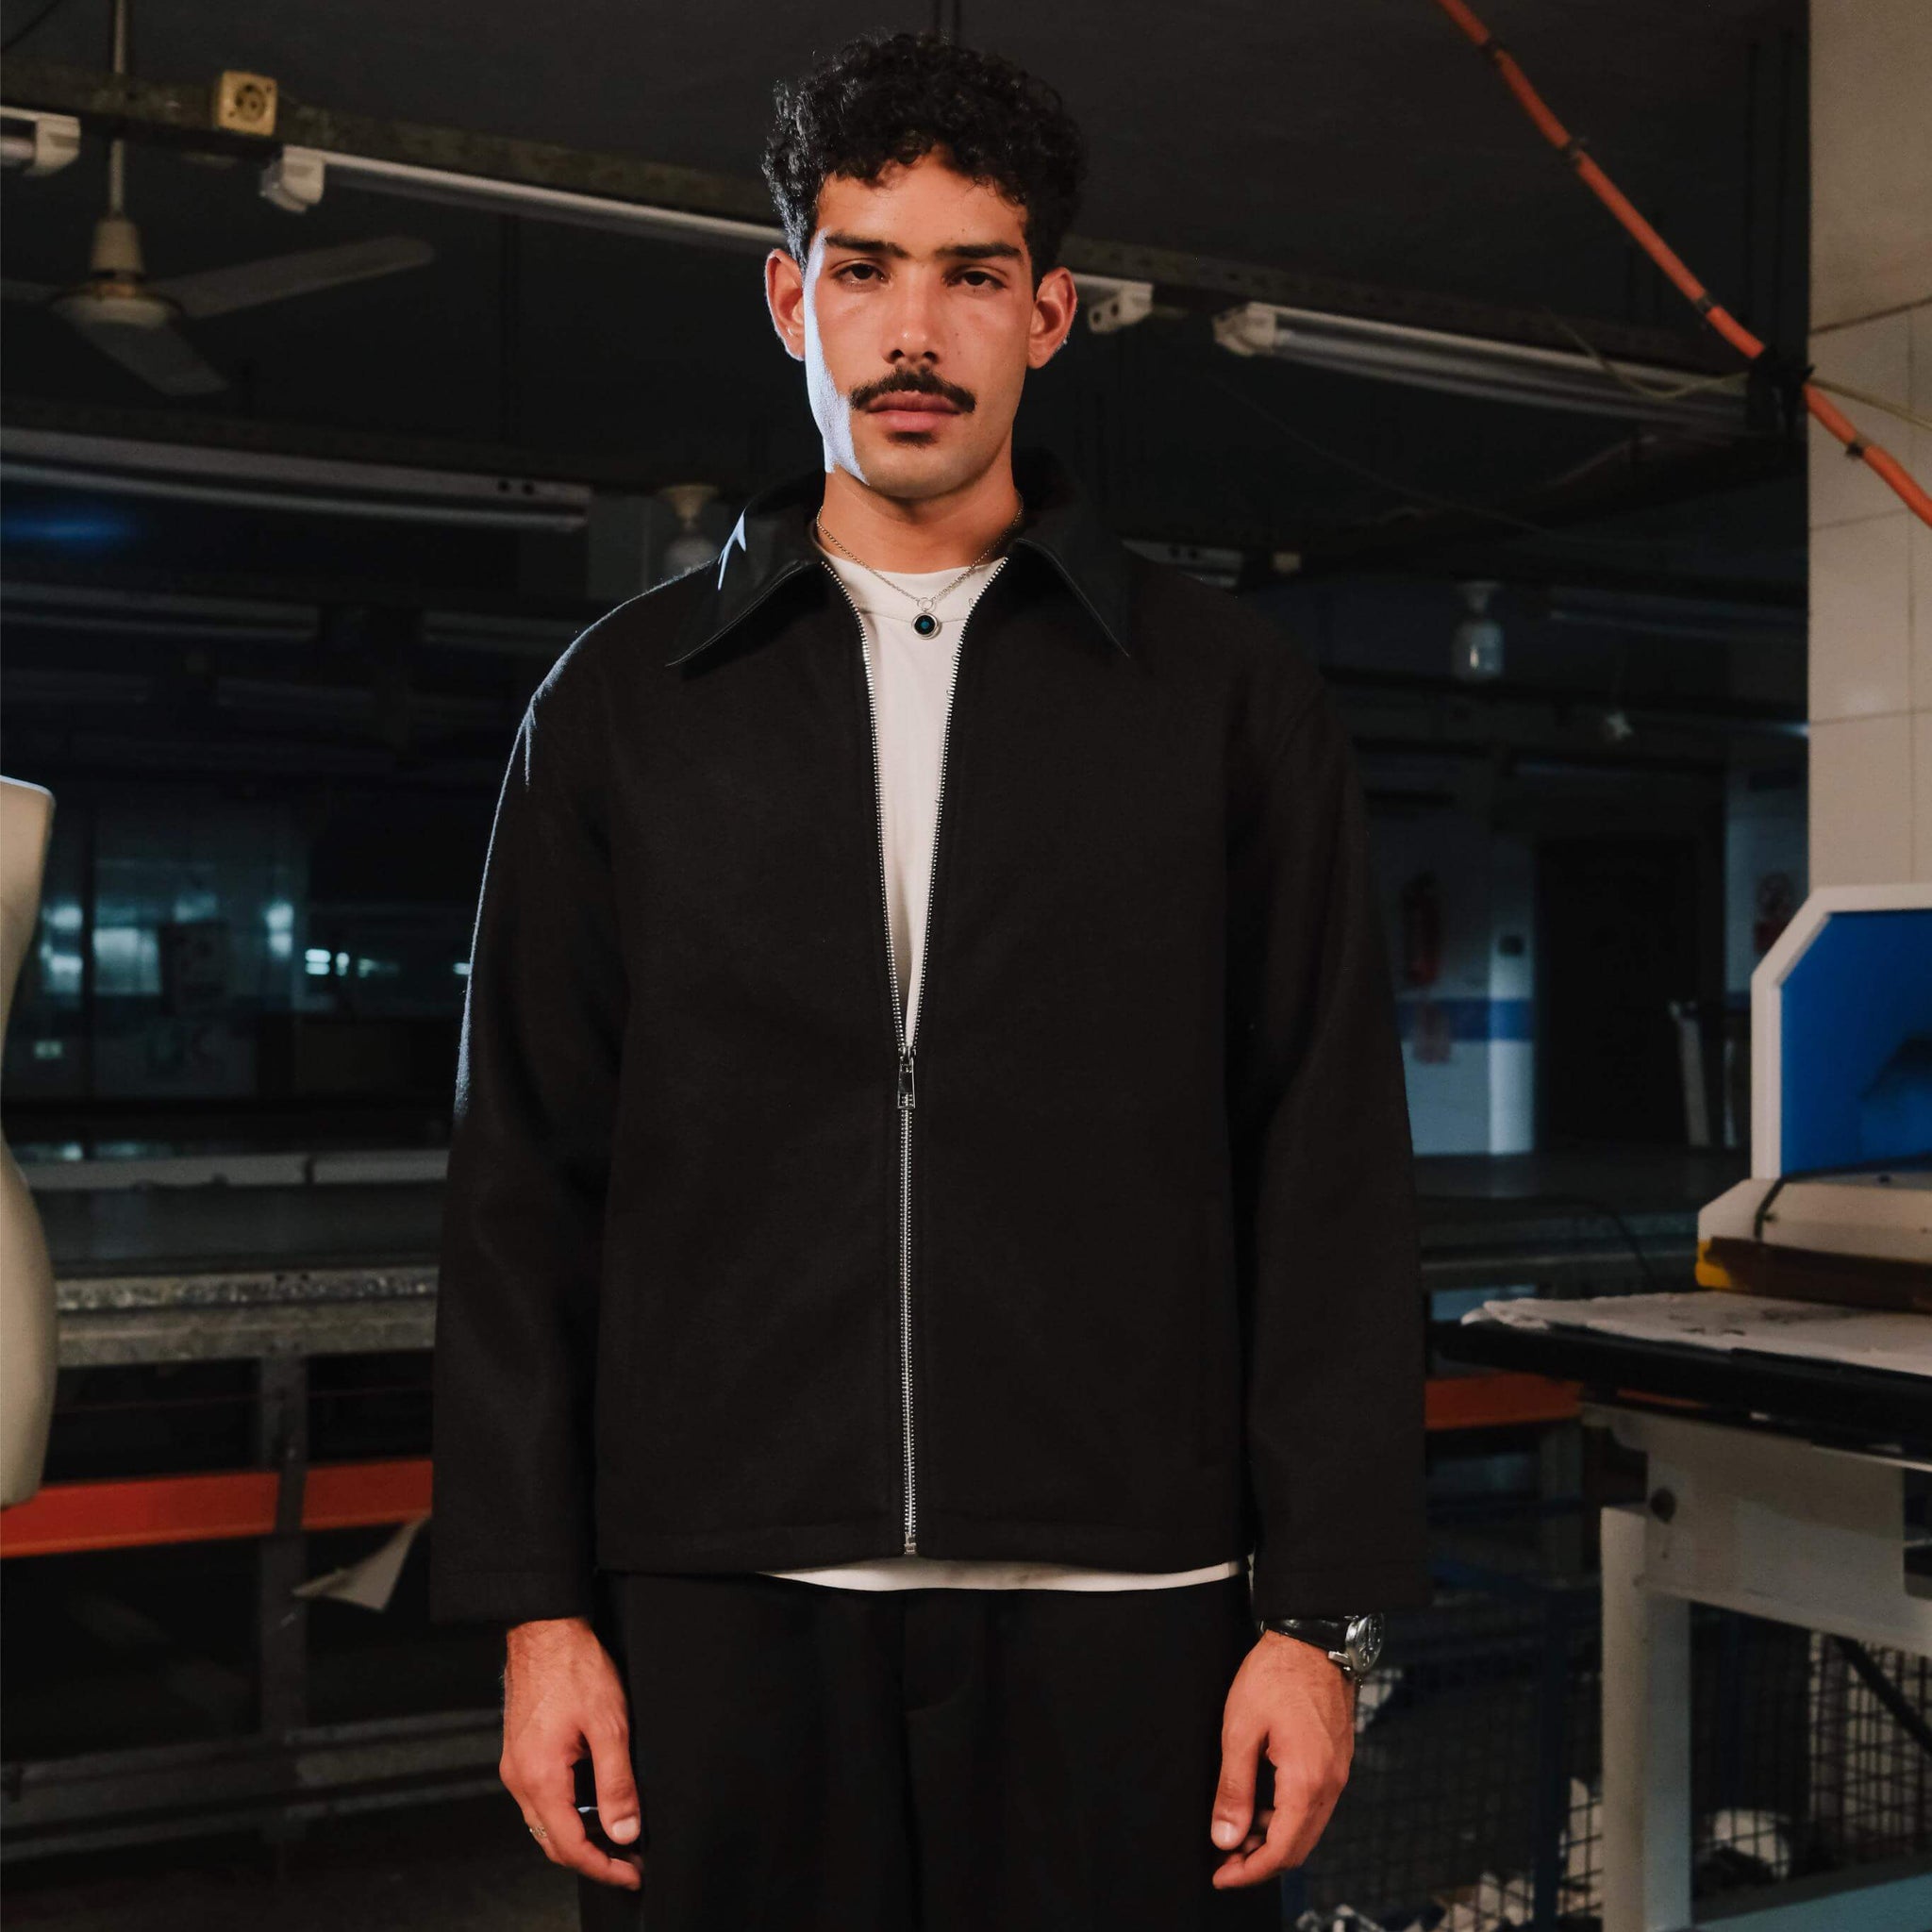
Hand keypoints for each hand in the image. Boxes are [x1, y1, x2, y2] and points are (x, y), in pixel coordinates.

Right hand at [500, 1615, 643, 1890]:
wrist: (545, 1628)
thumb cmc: (575, 1668)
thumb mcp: (609, 1725)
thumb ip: (617, 1783)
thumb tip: (624, 1831)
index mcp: (540, 1778)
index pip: (570, 1846)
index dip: (603, 1867)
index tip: (632, 1872)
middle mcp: (519, 1778)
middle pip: (553, 1841)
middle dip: (591, 1857)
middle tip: (628, 1860)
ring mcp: (515, 1765)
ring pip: (544, 1821)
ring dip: (578, 1835)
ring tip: (616, 1834)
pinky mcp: (518, 1751)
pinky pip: (539, 1798)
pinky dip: (566, 1811)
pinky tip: (591, 1802)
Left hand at [1209, 1630, 1354, 1886]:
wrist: (1313, 1638)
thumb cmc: (1274, 1676)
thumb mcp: (1240, 1730)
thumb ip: (1234, 1789)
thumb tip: (1226, 1837)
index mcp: (1306, 1781)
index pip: (1281, 1849)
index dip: (1250, 1870)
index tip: (1222, 1875)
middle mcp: (1330, 1784)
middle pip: (1299, 1847)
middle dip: (1261, 1861)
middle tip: (1226, 1861)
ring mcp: (1338, 1772)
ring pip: (1308, 1828)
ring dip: (1275, 1839)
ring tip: (1238, 1833)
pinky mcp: (1337, 1760)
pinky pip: (1315, 1805)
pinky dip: (1289, 1817)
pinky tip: (1263, 1806)